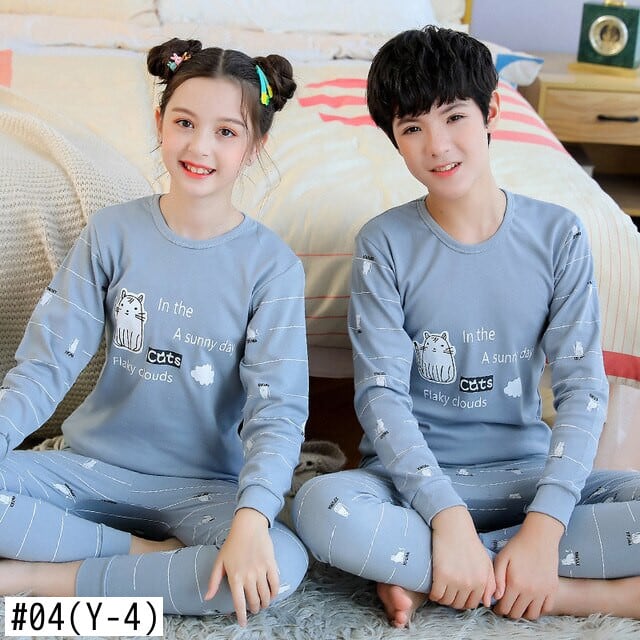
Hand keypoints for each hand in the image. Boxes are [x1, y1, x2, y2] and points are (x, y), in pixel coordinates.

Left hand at [205, 507, 278, 625]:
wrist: (248, 526)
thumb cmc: (232, 543)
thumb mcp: (219, 561)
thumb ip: (213, 581)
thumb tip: (207, 598)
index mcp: (235, 577)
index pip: (239, 603)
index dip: (242, 616)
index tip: (243, 623)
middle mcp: (248, 576)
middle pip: (254, 601)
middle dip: (254, 609)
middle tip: (253, 609)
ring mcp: (261, 570)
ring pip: (265, 595)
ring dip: (264, 603)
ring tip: (262, 604)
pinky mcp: (271, 564)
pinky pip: (275, 584)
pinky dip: (275, 593)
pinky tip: (272, 595)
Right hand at [429, 506, 495, 609]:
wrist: (453, 525)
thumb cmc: (469, 541)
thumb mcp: (486, 562)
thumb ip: (490, 583)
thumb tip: (487, 603)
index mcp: (482, 581)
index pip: (472, 604)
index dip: (463, 600)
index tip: (457, 594)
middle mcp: (470, 583)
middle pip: (459, 604)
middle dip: (453, 599)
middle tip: (448, 590)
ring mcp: (455, 580)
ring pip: (447, 601)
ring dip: (443, 597)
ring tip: (441, 588)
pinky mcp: (441, 575)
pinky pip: (436, 595)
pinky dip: (433, 594)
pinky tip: (433, 587)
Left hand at [493, 511, 563, 619]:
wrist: (539, 538)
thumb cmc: (518, 546)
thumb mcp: (502, 558)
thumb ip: (497, 579)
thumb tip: (496, 597)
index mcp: (515, 583)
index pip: (505, 607)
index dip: (498, 610)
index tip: (497, 607)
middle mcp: (530, 590)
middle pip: (517, 613)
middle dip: (509, 612)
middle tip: (506, 605)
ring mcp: (543, 591)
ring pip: (532, 615)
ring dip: (523, 613)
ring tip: (518, 605)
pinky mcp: (552, 589)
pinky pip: (546, 609)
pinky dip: (538, 609)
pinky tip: (531, 602)